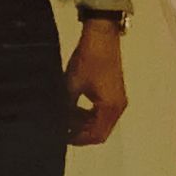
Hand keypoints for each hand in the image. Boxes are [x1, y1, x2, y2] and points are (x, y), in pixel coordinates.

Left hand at [65, 21, 127, 145]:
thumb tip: (57, 123)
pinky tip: (74, 107)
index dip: (79, 139)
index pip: (97, 135)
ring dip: (84, 122)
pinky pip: (103, 111)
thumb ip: (66, 108)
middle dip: (81, 132)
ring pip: (101, 121)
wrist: (101, 36)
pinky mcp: (115, 92)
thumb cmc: (87, 60)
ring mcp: (118, 99)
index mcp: (110, 107)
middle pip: (100, 131)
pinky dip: (89, 113)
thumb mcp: (71, 86)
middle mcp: (118, 106)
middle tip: (62, 127)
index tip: (62, 137)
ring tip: (65, 116)